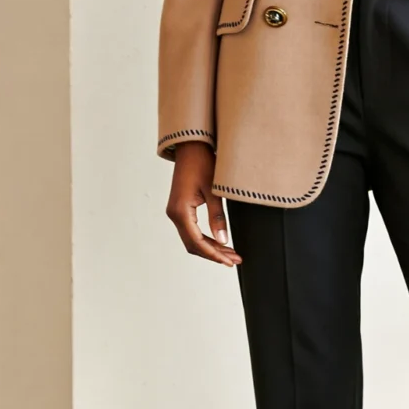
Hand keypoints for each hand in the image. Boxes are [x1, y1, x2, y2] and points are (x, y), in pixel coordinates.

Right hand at [166, 142, 241, 266]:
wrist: (191, 147)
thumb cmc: (202, 164)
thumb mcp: (213, 191)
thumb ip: (217, 217)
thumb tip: (223, 240)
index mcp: (180, 211)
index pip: (197, 242)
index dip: (214, 254)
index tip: (229, 261)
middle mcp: (174, 214)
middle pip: (193, 244)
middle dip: (214, 254)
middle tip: (234, 260)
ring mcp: (175, 212)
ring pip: (192, 239)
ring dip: (210, 248)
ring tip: (231, 253)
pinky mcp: (179, 208)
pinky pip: (191, 230)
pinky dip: (205, 238)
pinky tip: (219, 242)